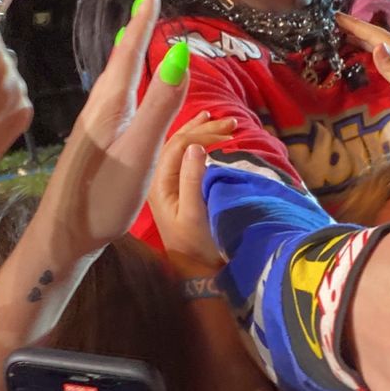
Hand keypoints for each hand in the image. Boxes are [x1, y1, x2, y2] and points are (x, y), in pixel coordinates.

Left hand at [31, 0, 189, 265]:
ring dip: (129, 54)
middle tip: (147, 4)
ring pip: (115, 78)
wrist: (64, 233)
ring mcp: (94, 125)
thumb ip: (162, 104)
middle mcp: (99, 108)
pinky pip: (113, 97)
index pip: (131, 52)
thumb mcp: (142, 148)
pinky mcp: (94, 142)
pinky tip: (123, 89)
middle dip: (136, 31)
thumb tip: (183, 55)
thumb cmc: (104, 195)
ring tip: (138, 36)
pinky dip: (125, 80)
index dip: (143, 22)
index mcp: (111, 103)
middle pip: (121, 60)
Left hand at [148, 111, 237, 269]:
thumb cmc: (193, 245)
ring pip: (180, 146)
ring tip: (219, 121)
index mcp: (157, 182)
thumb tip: (196, 146)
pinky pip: (182, 156)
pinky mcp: (174, 187)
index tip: (229, 132)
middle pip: (177, 141)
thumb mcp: (193, 214)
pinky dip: (197, 142)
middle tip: (232, 123)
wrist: (192, 270)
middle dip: (204, 128)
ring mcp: (165, 182)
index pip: (177, 144)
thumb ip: (191, 180)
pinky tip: (205, 137)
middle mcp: (157, 178)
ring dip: (201, 131)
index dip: (203, 133)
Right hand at [335, 12, 389, 135]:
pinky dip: (370, 53)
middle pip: (377, 38)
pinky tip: (365, 56)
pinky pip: (384, 59)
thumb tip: (376, 47)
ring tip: (344, 36)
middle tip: (334, 23)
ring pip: (380, 47)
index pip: (377, 36)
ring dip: (362, 40)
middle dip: (356, 29)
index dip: (356, 26)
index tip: (336, 16)